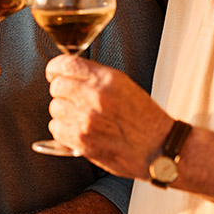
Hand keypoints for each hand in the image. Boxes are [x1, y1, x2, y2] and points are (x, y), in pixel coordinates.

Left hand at [45, 55, 172, 179]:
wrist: (159, 148)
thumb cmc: (144, 118)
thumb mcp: (124, 85)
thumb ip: (95, 77)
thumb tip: (68, 73)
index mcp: (106, 79)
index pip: (65, 65)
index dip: (55, 69)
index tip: (54, 73)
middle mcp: (95, 97)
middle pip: (57, 87)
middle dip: (62, 92)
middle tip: (73, 100)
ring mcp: (87, 119)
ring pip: (55, 108)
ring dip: (64, 112)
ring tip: (81, 118)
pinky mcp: (82, 140)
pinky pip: (56, 128)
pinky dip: (63, 129)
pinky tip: (79, 130)